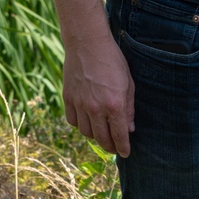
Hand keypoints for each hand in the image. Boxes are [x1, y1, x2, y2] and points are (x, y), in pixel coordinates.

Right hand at [62, 30, 134, 156]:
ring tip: (101, 133)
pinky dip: (80, 125)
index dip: (123, 147)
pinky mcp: (68, 98)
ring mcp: (80, 104)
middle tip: (114, 148)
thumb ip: (129, 108)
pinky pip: (73, 121)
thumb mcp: (129, 84)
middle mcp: (95, 108)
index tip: (126, 153)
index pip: (119, 135)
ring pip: (86, 132)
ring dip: (95, 136)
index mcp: (114, 105)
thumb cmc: (113, 61)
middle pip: (101, 138)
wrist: (88, 44)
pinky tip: (87, 121)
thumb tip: (129, 128)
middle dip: (109, 146)